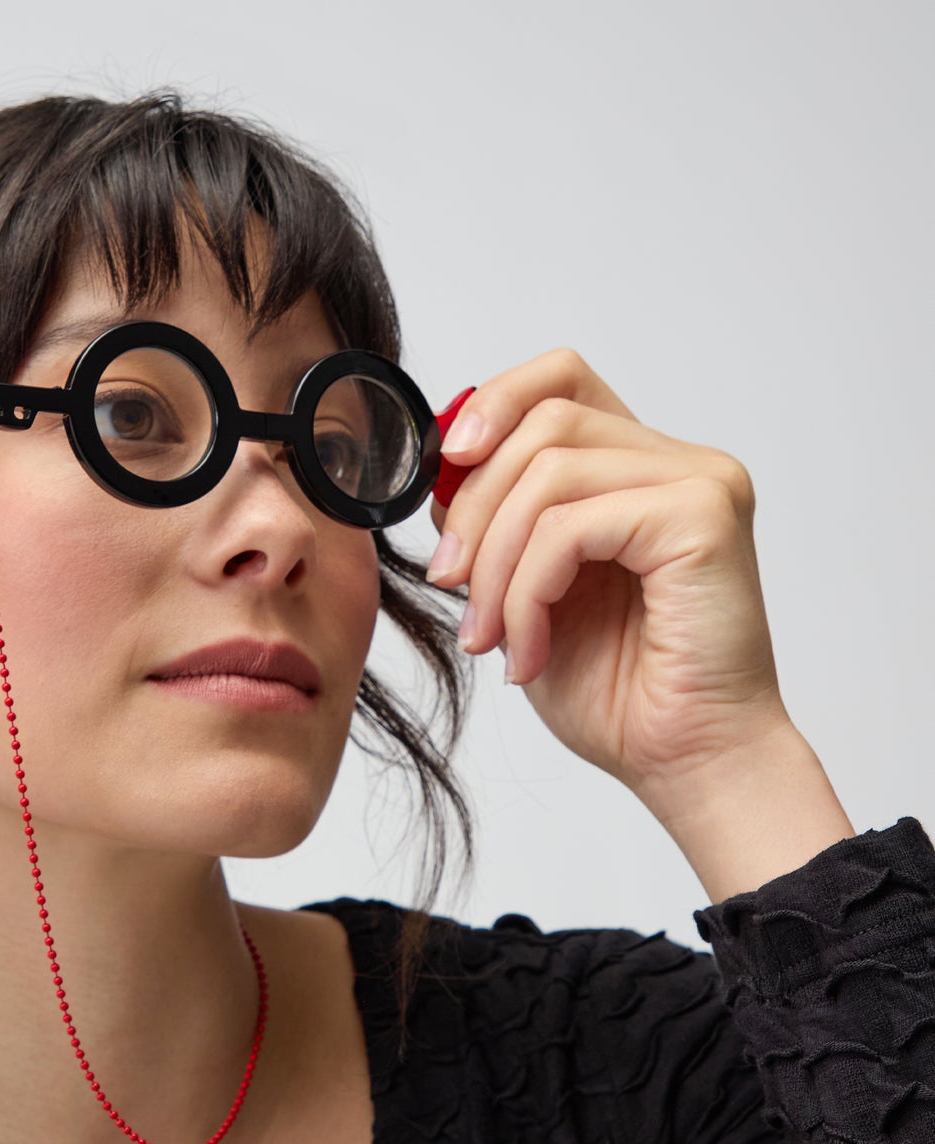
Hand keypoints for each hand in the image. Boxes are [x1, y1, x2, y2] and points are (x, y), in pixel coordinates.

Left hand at [426, 346, 789, 794]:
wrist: (686, 763)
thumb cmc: (621, 696)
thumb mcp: (527, 595)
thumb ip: (499, 526)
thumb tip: (443, 474)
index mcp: (639, 472)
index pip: (561, 380)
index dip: (492, 403)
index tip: (443, 466)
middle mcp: (678, 464)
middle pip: (545, 419)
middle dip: (474, 505)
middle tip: (451, 585)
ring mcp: (699, 482)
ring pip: (550, 471)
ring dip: (496, 563)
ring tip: (490, 638)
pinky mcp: (701, 515)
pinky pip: (573, 525)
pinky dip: (529, 591)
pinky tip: (527, 652)